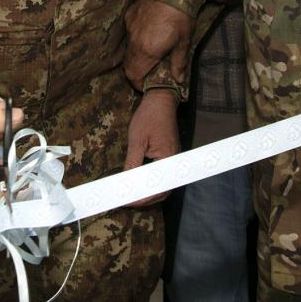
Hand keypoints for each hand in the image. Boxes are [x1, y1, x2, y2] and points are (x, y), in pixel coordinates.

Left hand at [123, 89, 179, 205]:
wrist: (160, 100)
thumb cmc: (149, 117)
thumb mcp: (137, 140)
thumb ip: (133, 162)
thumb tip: (126, 181)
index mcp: (168, 159)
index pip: (158, 187)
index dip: (143, 197)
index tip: (128, 201)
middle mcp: (174, 162)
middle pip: (164, 189)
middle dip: (147, 198)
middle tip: (129, 201)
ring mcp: (173, 159)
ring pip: (164, 183)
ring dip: (149, 192)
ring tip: (133, 195)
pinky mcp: (169, 155)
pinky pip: (162, 174)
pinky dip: (152, 182)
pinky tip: (140, 182)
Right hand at [124, 0, 193, 88]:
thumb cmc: (181, 16)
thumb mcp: (184, 41)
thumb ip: (179, 62)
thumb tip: (178, 80)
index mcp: (148, 51)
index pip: (134, 75)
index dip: (138, 84)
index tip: (146, 84)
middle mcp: (135, 42)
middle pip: (128, 65)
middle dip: (136, 71)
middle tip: (148, 71)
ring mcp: (130, 28)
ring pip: (128, 49)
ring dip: (135, 55)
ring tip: (149, 52)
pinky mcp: (129, 15)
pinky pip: (129, 32)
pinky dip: (135, 38)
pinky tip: (147, 32)